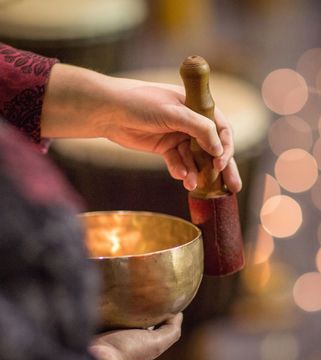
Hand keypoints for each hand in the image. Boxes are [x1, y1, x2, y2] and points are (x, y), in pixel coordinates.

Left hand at [105, 82, 241, 192]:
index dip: (225, 147)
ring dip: (196, 173)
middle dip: (222, 169)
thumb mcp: (173, 112)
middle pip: (213, 148)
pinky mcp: (166, 149)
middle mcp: (191, 123)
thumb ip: (199, 128)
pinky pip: (178, 163)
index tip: (220, 163)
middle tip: (233, 188)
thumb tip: (219, 150)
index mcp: (198, 108)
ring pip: (195, 159)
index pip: (221, 129)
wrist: (110, 112)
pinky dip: (180, 170)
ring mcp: (179, 137)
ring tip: (192, 185)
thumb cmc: (141, 103)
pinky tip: (180, 177)